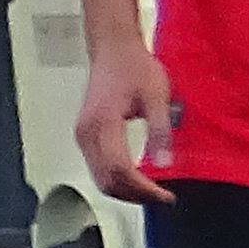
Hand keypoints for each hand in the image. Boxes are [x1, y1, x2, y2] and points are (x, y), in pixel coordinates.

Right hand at [75, 45, 175, 200]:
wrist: (114, 50)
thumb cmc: (134, 67)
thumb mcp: (156, 97)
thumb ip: (160, 130)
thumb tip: (164, 163)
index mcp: (103, 125)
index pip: (120, 171)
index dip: (143, 189)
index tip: (165, 196)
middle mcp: (87, 133)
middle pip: (106, 180)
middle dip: (135, 195)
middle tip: (162, 198)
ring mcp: (83, 134)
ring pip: (99, 177)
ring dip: (125, 190)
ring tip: (153, 192)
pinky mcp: (87, 134)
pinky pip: (98, 166)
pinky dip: (116, 179)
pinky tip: (137, 179)